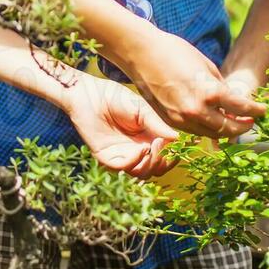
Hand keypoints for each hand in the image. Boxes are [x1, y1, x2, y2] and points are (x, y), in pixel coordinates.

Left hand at [60, 72, 178, 177]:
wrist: (90, 95)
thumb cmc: (116, 98)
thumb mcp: (142, 110)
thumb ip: (158, 124)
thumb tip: (178, 139)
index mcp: (148, 139)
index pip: (165, 157)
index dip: (173, 155)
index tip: (178, 145)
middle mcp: (136, 151)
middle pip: (156, 169)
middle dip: (163, 162)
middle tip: (162, 145)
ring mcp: (122, 156)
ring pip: (142, 173)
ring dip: (151, 163)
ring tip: (152, 146)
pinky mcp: (106, 158)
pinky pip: (123, 168)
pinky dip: (136, 161)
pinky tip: (142, 149)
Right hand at [121, 31, 262, 138]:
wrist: (140, 53)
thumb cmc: (174, 51)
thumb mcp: (206, 65)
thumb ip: (220, 87)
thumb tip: (232, 101)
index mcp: (209, 92)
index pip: (241, 108)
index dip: (256, 111)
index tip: (263, 110)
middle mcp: (196, 110)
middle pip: (228, 128)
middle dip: (243, 126)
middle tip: (251, 120)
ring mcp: (181, 119)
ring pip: (211, 134)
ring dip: (225, 130)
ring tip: (233, 122)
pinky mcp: (169, 121)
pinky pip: (194, 130)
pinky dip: (206, 128)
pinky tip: (212, 120)